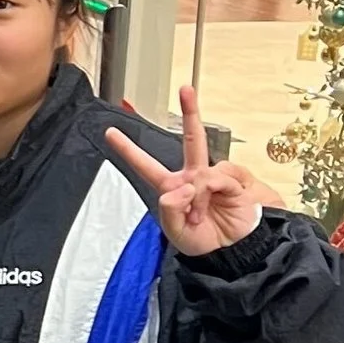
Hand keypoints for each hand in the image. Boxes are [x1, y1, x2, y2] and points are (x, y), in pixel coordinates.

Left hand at [106, 85, 265, 255]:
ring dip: (195, 198)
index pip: (146, 165)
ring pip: (202, 167)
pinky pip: (216, 178)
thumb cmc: (202, 241)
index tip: (110, 131)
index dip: (128, 149)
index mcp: (172, 188)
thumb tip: (180, 188)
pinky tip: (210, 209)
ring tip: (198, 217)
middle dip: (192, 112)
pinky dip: (208, 196)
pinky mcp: (233, 183)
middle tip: (187, 89)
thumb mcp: (175, 231)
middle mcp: (194, 177)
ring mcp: (214, 178)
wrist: (230, 253)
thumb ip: (170, 209)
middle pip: (192, 139)